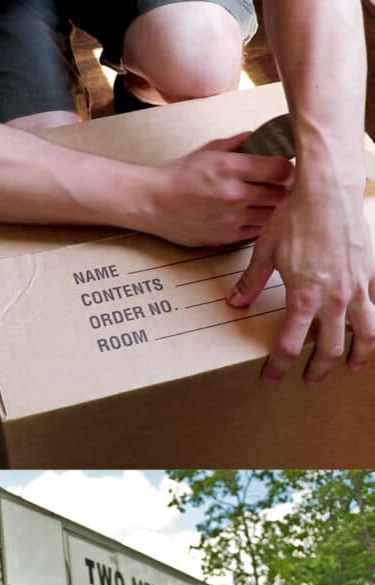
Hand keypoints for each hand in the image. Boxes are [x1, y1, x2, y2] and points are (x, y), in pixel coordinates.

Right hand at [149, 133, 292, 246]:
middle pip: (281, 194)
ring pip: (271, 215)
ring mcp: (231, 219)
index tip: (282, 169)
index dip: (286, 169)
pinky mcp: (226, 237)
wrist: (153, 203)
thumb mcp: (209, 150)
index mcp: (232, 168)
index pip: (282, 169)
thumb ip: (239, 143)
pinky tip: (248, 215)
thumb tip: (264, 137)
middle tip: (274, 186)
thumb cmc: (180, 176)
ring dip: (270, 208)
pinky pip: (256, 231)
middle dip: (281, 189)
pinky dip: (257, 223)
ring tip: (261, 201)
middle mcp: (234, 194)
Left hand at [227, 178, 374, 383]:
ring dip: (359, 354)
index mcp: (305, 296)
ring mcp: (358, 285)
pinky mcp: (371, 272)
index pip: (290, 346)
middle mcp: (335, 297)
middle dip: (319, 369)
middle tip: (310, 381)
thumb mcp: (264, 252)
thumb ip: (251, 282)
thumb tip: (235, 302)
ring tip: (352, 367)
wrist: (328, 190)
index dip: (279, 366)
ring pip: (367, 332)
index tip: (271, 377)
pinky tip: (368, 328)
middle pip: (331, 348)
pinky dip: (374, 321)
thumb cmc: (295, 218)